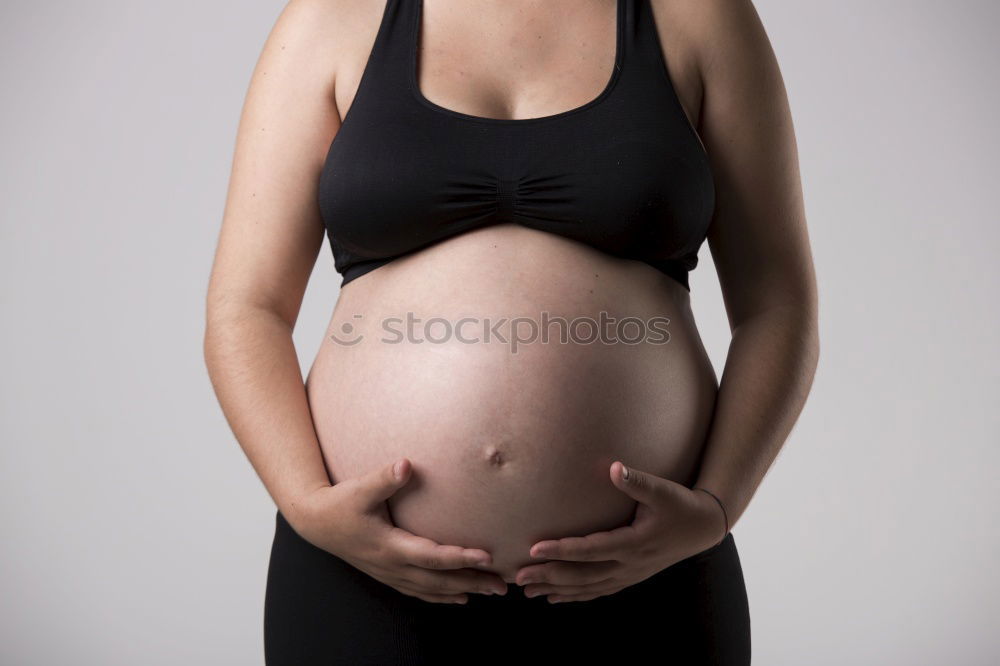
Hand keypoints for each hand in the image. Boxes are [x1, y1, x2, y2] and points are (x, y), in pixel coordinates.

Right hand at [291, 458, 507, 603]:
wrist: (315, 522)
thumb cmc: (340, 503)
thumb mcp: (360, 488)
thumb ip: (384, 478)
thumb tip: (406, 464)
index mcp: (389, 546)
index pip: (432, 556)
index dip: (460, 558)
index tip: (486, 556)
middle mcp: (391, 565)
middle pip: (438, 580)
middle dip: (472, 582)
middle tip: (503, 585)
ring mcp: (389, 573)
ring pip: (431, 589)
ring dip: (462, 592)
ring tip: (490, 591)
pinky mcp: (387, 573)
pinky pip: (419, 591)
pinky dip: (441, 596)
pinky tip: (459, 598)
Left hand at [514, 461, 726, 602]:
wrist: (703, 527)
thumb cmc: (680, 504)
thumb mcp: (663, 490)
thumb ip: (637, 481)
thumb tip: (615, 468)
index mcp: (634, 543)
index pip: (590, 550)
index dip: (561, 550)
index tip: (534, 549)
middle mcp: (630, 565)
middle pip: (583, 575)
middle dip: (549, 577)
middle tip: (518, 577)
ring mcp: (630, 575)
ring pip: (588, 588)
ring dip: (557, 590)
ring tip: (528, 592)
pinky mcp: (630, 577)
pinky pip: (599, 591)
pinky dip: (576, 596)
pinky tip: (555, 598)